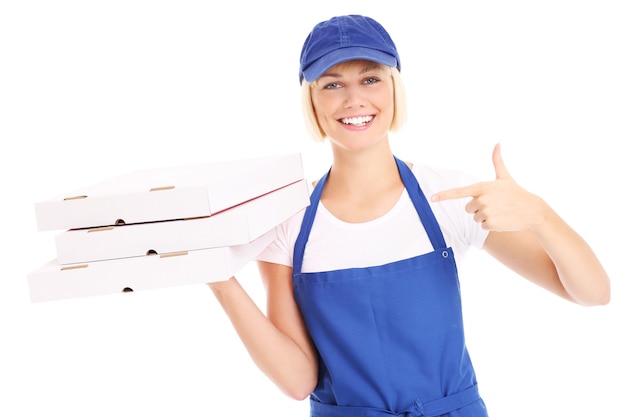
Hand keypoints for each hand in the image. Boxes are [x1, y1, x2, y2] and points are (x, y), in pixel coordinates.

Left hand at [430, 144, 546, 231]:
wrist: (532, 209)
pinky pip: (482, 226)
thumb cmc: (516, 192)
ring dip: (485, 217)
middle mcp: (481, 199)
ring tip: (499, 211)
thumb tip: (497, 144)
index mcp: (481, 187)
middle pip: (468, 208)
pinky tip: (502, 219)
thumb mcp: (504, 177)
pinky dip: (491, 225)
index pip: (459, 192)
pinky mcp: (491, 223)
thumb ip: (497, 161)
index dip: (444, 195)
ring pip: (475, 218)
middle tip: (494, 205)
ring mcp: (486, 212)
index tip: (432, 198)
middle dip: (478, 208)